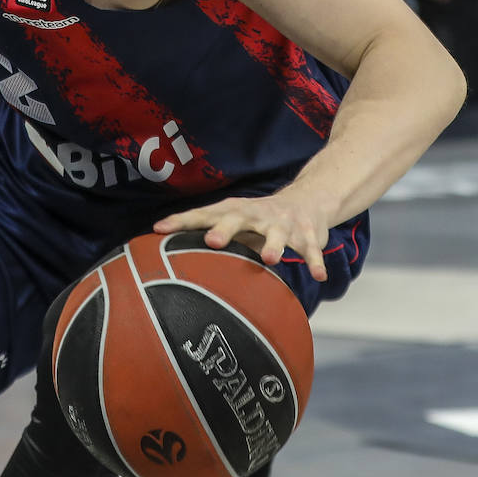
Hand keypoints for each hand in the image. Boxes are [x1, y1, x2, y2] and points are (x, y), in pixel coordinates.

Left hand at [153, 191, 330, 281]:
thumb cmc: (260, 218)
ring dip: (274, 245)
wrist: (308, 199)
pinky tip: (318, 276)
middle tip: (212, 241)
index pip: (203, 214)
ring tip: (270, 260)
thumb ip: (211, 235)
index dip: (181, 221)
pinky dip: (315, 261)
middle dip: (225, 228)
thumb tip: (171, 255)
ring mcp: (283, 222)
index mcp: (234, 211)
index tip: (159, 229)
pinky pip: (311, 248)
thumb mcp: (235, 224)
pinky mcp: (307, 233)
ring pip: (278, 233)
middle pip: (237, 217)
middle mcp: (256, 213)